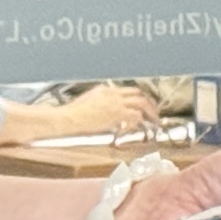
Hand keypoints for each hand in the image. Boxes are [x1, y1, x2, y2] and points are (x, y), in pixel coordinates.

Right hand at [0, 82, 160, 146]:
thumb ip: (100, 106)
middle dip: (149, 104)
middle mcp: (112, 93)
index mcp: (105, 90)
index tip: (143, 107)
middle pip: (138, 94)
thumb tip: (108, 116)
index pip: (127, 91)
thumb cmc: (71, 115)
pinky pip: (135, 117)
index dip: (138, 99)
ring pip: (141, 103)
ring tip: (154, 122)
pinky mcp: (116, 113)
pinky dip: (139, 123)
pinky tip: (137, 129)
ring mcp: (115, 103)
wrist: (66, 118)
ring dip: (150, 113)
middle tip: (154, 114)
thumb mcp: (87, 104)